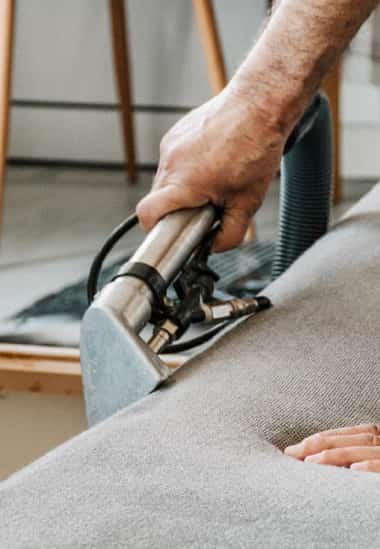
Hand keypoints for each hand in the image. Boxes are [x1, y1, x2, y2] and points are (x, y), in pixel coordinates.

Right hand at [137, 87, 285, 251]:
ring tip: (212, 181)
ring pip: (165, 180)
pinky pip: (172, 161)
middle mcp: (171, 162)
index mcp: (185, 182)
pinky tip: (211, 163)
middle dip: (176, 209)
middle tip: (204, 208)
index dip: (154, 229)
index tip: (170, 233)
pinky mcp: (175, 133)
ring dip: (182, 189)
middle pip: (157, 199)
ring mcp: (170, 145)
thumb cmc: (257, 148)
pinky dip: (186, 169)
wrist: (260, 104)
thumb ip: (229, 234)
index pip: (147, 214)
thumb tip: (213, 246)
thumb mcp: (249, 202)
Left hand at [284, 424, 379, 472]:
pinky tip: (353, 470)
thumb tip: (318, 459)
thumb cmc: (379, 461)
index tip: (295, 448)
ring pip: (359, 450)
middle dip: (316, 445)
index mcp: (374, 435)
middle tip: (292, 454)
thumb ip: (353, 451)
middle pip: (346, 441)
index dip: (318, 439)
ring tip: (310, 463)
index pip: (342, 435)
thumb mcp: (372, 453)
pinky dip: (369, 466)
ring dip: (334, 455)